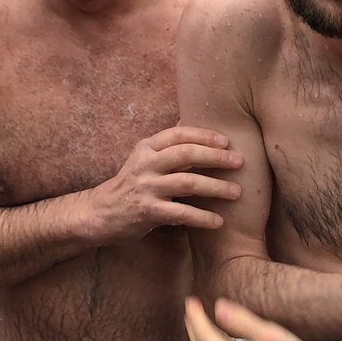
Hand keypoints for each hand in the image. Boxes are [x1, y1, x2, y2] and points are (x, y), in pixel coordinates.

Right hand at [87, 126, 242, 244]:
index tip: (227, 141)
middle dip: (216, 156)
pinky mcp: (148, 211)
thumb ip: (167, 143)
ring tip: (237, 192)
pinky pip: (181, 213)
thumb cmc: (131, 183)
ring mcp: (146, 188)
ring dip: (216, 187)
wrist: (102, 213)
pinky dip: (202, 217)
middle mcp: (146, 164)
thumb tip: (190, 118)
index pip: (178, 134)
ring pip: (188, 182)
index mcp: (146, 148)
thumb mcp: (144, 158)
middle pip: (186, 154)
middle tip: (239, 162)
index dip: (204, 135)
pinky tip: (218, 221)